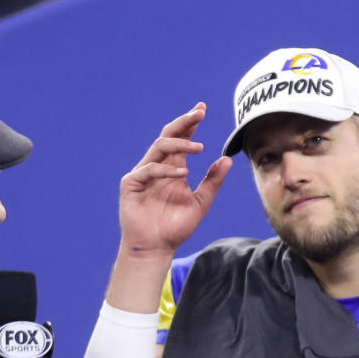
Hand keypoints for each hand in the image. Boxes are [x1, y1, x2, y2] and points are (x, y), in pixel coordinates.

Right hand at [118, 103, 232, 264]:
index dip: (190, 124)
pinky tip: (182, 173)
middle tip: (199, 113)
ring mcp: (142, 174)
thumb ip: (212, 182)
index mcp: (172, 168)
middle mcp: (157, 167)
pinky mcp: (131, 184)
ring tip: (199, 148)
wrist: (156, 248)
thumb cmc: (175, 228)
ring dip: (179, 144)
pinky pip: (149, 169)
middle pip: (168, 136)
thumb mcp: (200, 203)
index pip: (180, 140)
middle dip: (183, 123)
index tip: (202, 109)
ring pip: (159, 147)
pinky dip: (166, 169)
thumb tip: (227, 159)